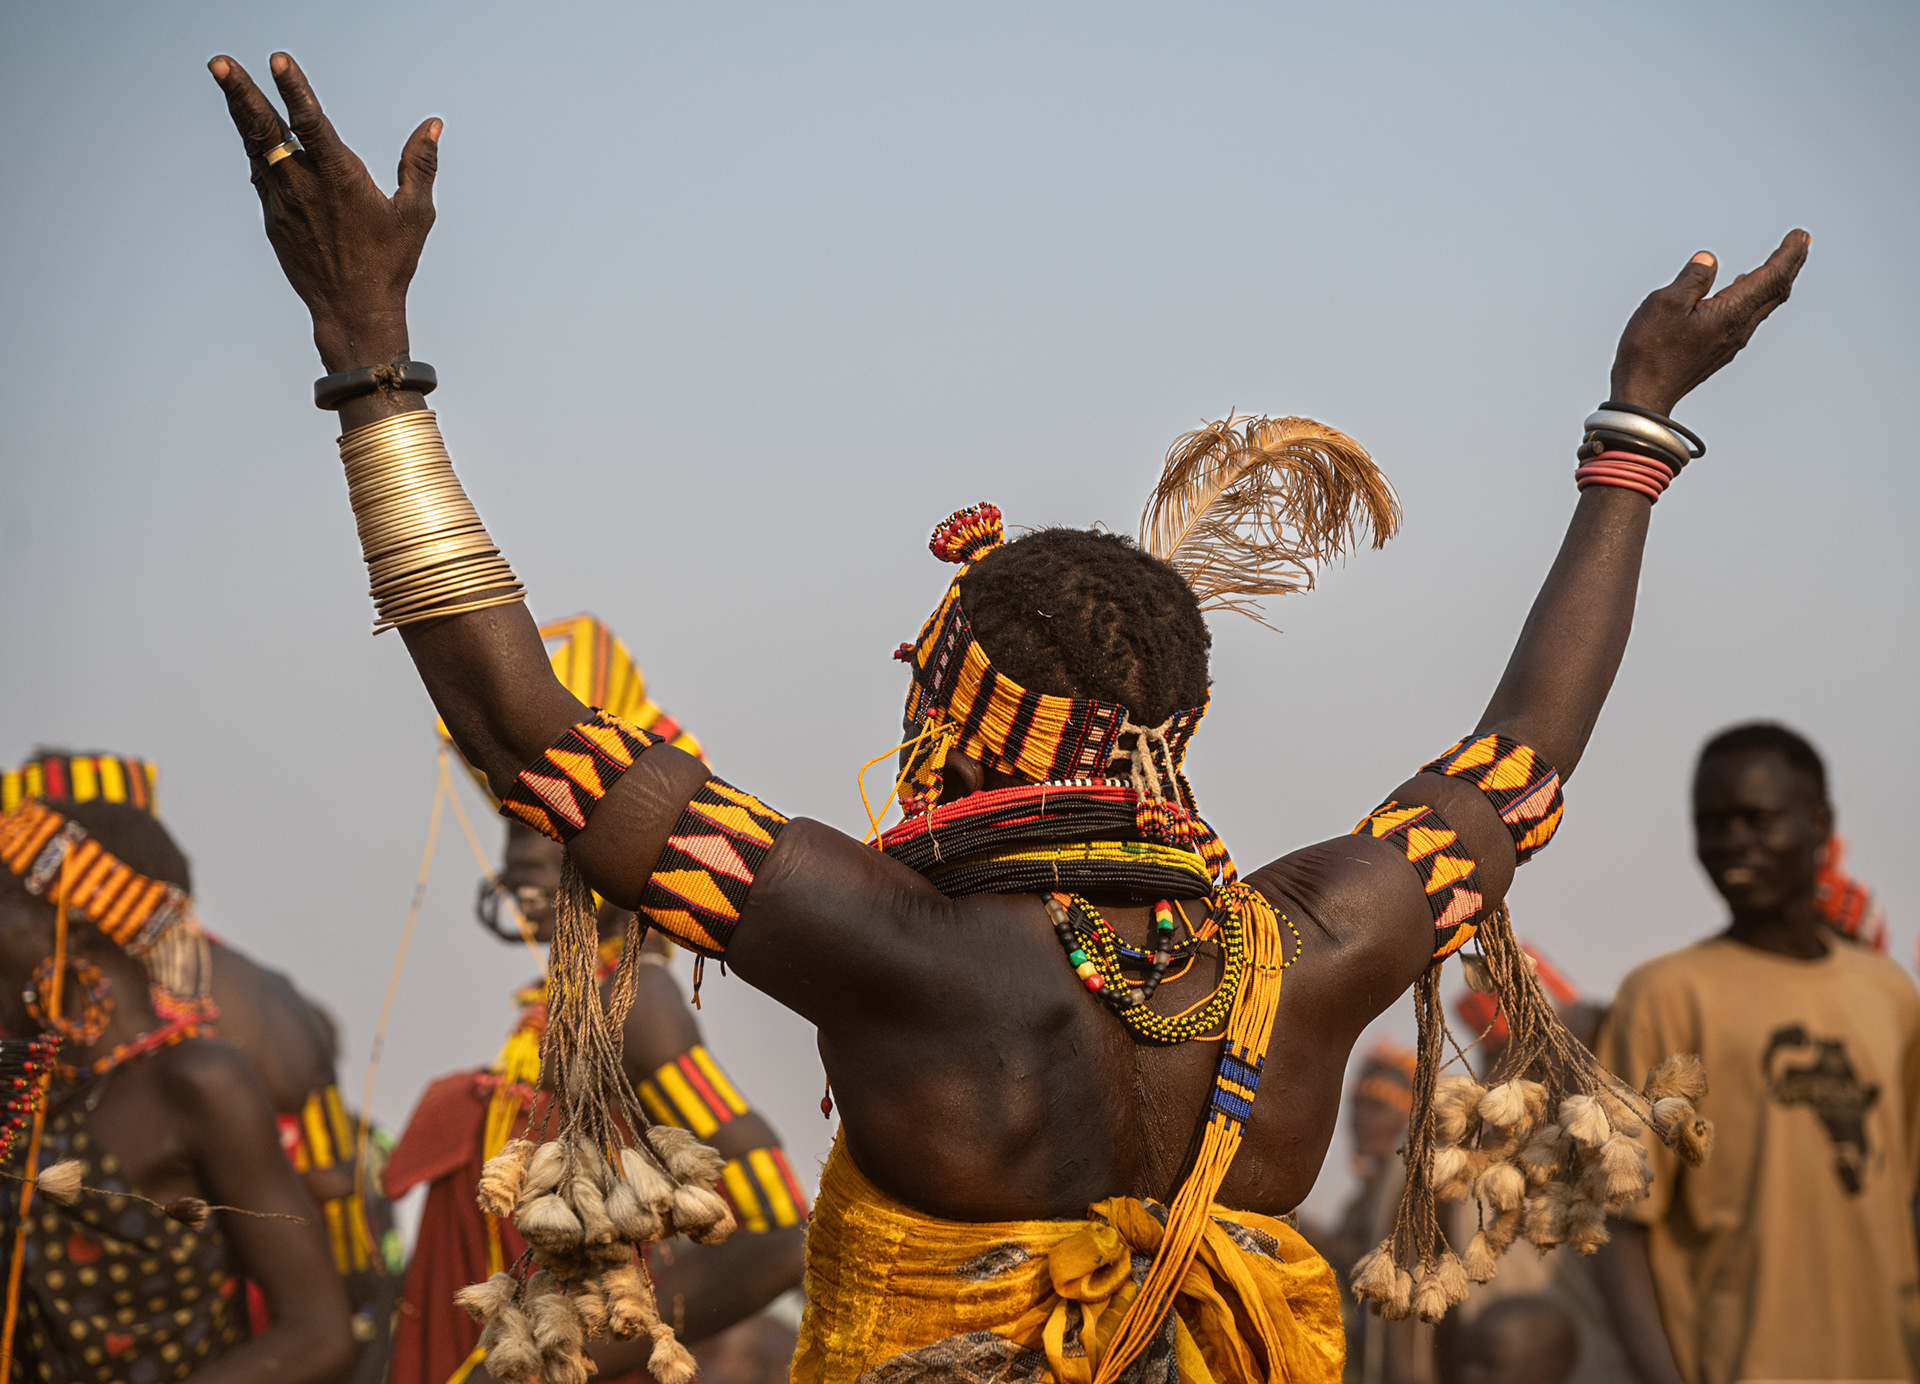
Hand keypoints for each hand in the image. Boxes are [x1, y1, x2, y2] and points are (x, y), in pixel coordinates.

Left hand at [209, 52, 438, 371]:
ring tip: (224, 78)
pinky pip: (261, 173)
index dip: (294, 89)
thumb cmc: (390, 263)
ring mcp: (283, 203)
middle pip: (266, 130)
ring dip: (240, 111)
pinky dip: (255, 148)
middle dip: (241, 93)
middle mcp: (305, 187)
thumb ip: (419, 165)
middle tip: (219, 62)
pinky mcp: (274, 218)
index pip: (312, 124)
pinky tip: (250, 131)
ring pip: (256, 147)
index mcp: (341, 180)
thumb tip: (432, 125)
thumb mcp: (416, 214)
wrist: (353, 311)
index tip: (278, 61)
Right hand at [1608, 229, 1810, 416]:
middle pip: (1775, 291)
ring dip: (1774, 282)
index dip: (1789, 254)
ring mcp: (1729, 342)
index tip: (1801, 235)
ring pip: (1763, 306)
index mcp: (1731, 313)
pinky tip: (1742, 292)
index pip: (1772, 277)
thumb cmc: (1651, 352)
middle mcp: (1738, 328)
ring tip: (1780, 264)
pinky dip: (1755, 298)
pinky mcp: (1717, 351)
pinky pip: (1747, 318)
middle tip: (1802, 244)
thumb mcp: (1665, 303)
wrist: (1643, 397)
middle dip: (1790, 265)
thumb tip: (1709, 261)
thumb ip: (1692, 279)